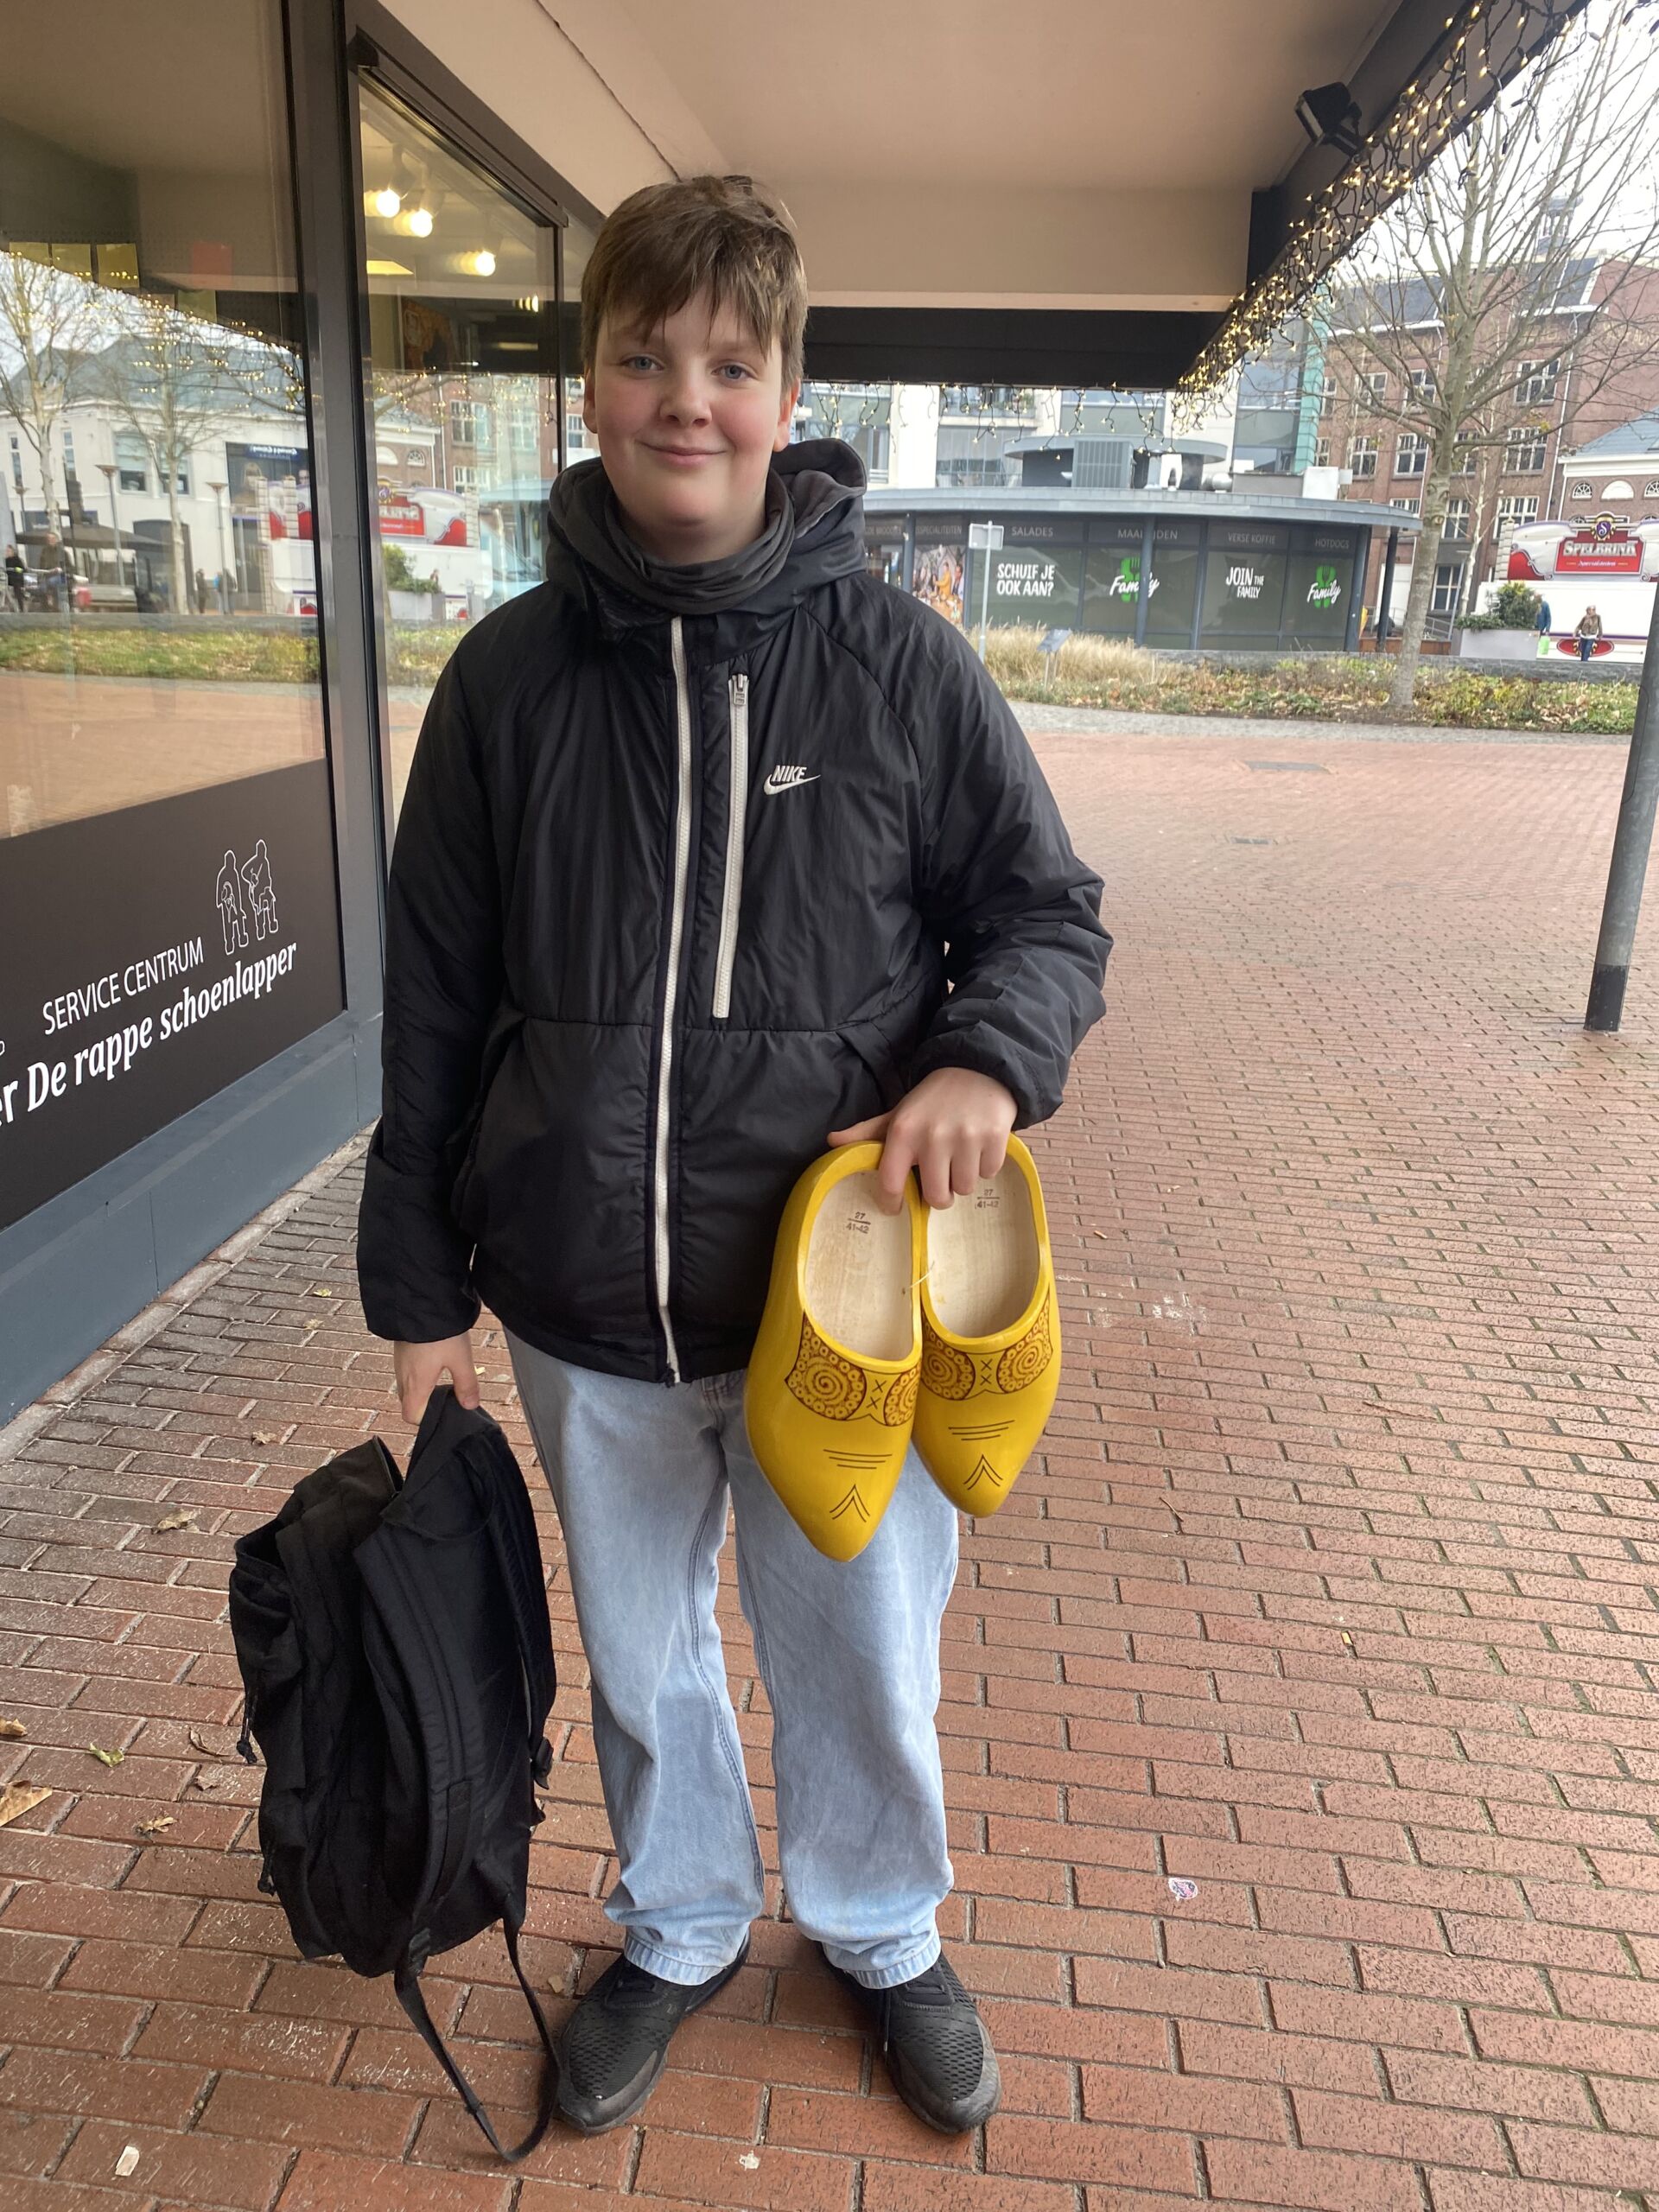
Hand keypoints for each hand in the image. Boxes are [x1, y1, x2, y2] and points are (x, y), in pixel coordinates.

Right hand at [392, 1333, 480, 1426]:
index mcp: (416, 1384)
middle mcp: (403, 1375)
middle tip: (446, 1396)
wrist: (419, 1300)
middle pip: (408, 1401)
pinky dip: (417, 1372)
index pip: (410, 1416)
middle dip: (424, 1404)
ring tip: (442, 1376)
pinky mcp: (400, 1348)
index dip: (424, 1420)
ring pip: (406, 1384)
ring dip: (421, 1386)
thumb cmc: (439, 1332)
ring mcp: (400, 1361)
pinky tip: (434, 1359)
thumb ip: (466, 1384)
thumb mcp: (461, 1359)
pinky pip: (406, 1369)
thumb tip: (469, 1406)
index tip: (442, 1412)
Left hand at [829, 1067, 1017, 1213]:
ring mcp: (966, 1138)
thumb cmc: (932, 1100)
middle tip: (941, 1181)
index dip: (891, 1203)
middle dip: (940, 1195)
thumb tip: (831, 1141)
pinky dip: (985, 1166)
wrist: (977, 1069)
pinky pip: (988, 1173)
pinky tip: (979, 1146)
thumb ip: (867, 1131)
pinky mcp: (995, 1138)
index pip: (890, 1182)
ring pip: (965, 1188)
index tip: (895, 1208)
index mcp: (904, 1131)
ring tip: (961, 1157)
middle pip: (937, 1197)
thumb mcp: (898, 1113)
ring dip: (963, 1179)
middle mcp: (933, 1136)